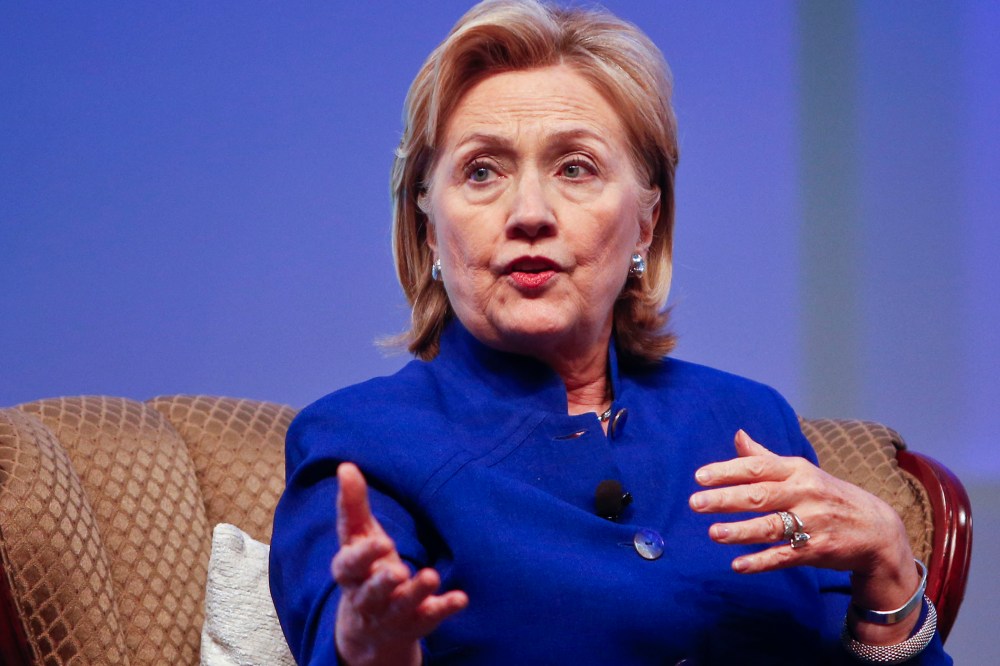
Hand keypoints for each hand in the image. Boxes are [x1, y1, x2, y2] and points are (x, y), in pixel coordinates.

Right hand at [332, 463, 467, 665]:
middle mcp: (367, 597)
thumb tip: (346, 465)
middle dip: (383, 582)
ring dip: (414, 593)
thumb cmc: (365, 569)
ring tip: (431, 576)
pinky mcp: (415, 623)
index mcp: (351, 572)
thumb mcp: (358, 538)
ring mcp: (391, 614)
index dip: (363, 555)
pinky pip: (428, 618)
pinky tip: (461, 598)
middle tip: (398, 570)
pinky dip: (443, 608)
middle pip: (371, 593)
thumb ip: (353, 506)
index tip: (381, 541)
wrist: (371, 630)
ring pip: (400, 607)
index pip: (349, 565)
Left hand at [689, 430, 921, 643]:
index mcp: (797, 470)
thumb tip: (738, 436)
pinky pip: (784, 556)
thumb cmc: (828, 495)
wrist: (877, 529)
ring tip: (713, 533)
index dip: (727, 471)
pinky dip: (761, 562)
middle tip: (695, 503)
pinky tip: (737, 565)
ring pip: (770, 527)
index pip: (757, 467)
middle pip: (760, 495)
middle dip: (726, 499)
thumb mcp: (801, 472)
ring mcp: (813, 523)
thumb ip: (766, 457)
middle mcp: (804, 493)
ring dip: (740, 531)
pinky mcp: (817, 550)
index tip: (700, 477)